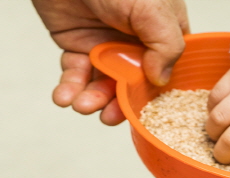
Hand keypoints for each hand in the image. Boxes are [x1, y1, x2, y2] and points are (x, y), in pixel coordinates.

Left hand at [33, 0, 188, 124]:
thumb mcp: (151, 9)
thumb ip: (166, 45)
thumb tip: (161, 80)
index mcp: (163, 31)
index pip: (166, 72)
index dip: (154, 95)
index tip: (142, 111)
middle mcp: (136, 42)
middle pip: (132, 85)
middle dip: (118, 103)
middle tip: (106, 115)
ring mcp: (106, 45)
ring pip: (102, 85)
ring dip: (91, 99)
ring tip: (81, 104)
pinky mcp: (77, 46)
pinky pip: (75, 75)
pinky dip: (68, 89)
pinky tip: (63, 96)